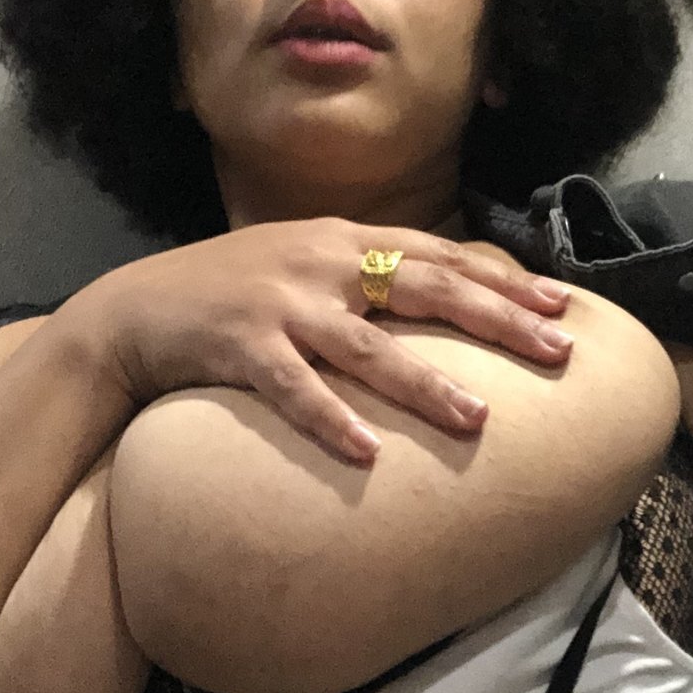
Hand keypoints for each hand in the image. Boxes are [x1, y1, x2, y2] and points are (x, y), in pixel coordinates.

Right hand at [60, 219, 574, 465]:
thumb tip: (443, 304)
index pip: (439, 254)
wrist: (130, 312)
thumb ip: (364, 276)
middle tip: (558, 351)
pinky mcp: (239, 345)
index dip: (503, 278)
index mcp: (341, 239)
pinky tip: (367, 453)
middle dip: (498, 319)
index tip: (562, 304)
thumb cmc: (226, 296)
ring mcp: (280, 303)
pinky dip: (331, 420)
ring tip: (477, 418)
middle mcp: (320, 262)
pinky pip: (294, 389)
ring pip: (368, 345)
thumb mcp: (302, 267)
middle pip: (425, 288)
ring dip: (425, 382)